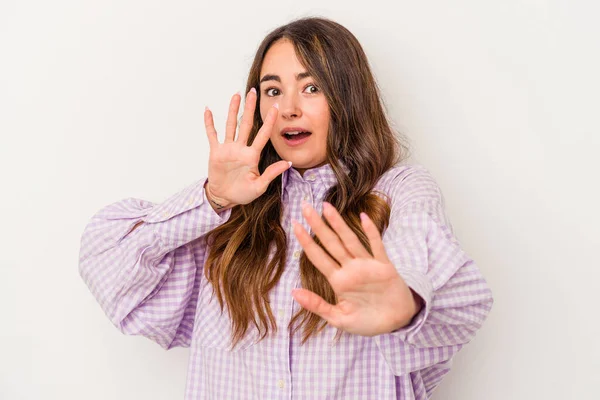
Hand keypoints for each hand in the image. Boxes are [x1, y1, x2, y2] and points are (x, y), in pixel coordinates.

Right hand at [204, 89, 290, 205]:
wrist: (225, 197)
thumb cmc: (243, 193)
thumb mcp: (260, 186)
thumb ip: (272, 173)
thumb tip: (288, 163)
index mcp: (252, 156)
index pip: (262, 135)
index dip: (269, 122)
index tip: (276, 108)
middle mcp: (241, 149)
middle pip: (246, 124)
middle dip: (249, 108)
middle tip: (253, 91)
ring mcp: (228, 149)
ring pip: (230, 125)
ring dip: (232, 110)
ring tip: (236, 95)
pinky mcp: (216, 152)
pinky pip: (212, 135)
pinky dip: (209, 123)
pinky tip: (208, 110)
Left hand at [291, 202, 421, 335]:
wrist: (396, 323)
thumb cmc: (367, 322)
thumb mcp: (339, 319)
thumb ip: (317, 305)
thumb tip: (293, 292)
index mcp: (338, 281)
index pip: (318, 256)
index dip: (306, 241)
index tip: (294, 225)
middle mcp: (350, 269)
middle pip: (330, 243)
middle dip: (318, 225)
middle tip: (305, 206)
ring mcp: (367, 265)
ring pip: (350, 240)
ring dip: (339, 224)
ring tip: (326, 207)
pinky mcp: (384, 267)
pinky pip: (376, 247)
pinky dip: (371, 233)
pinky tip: (363, 218)